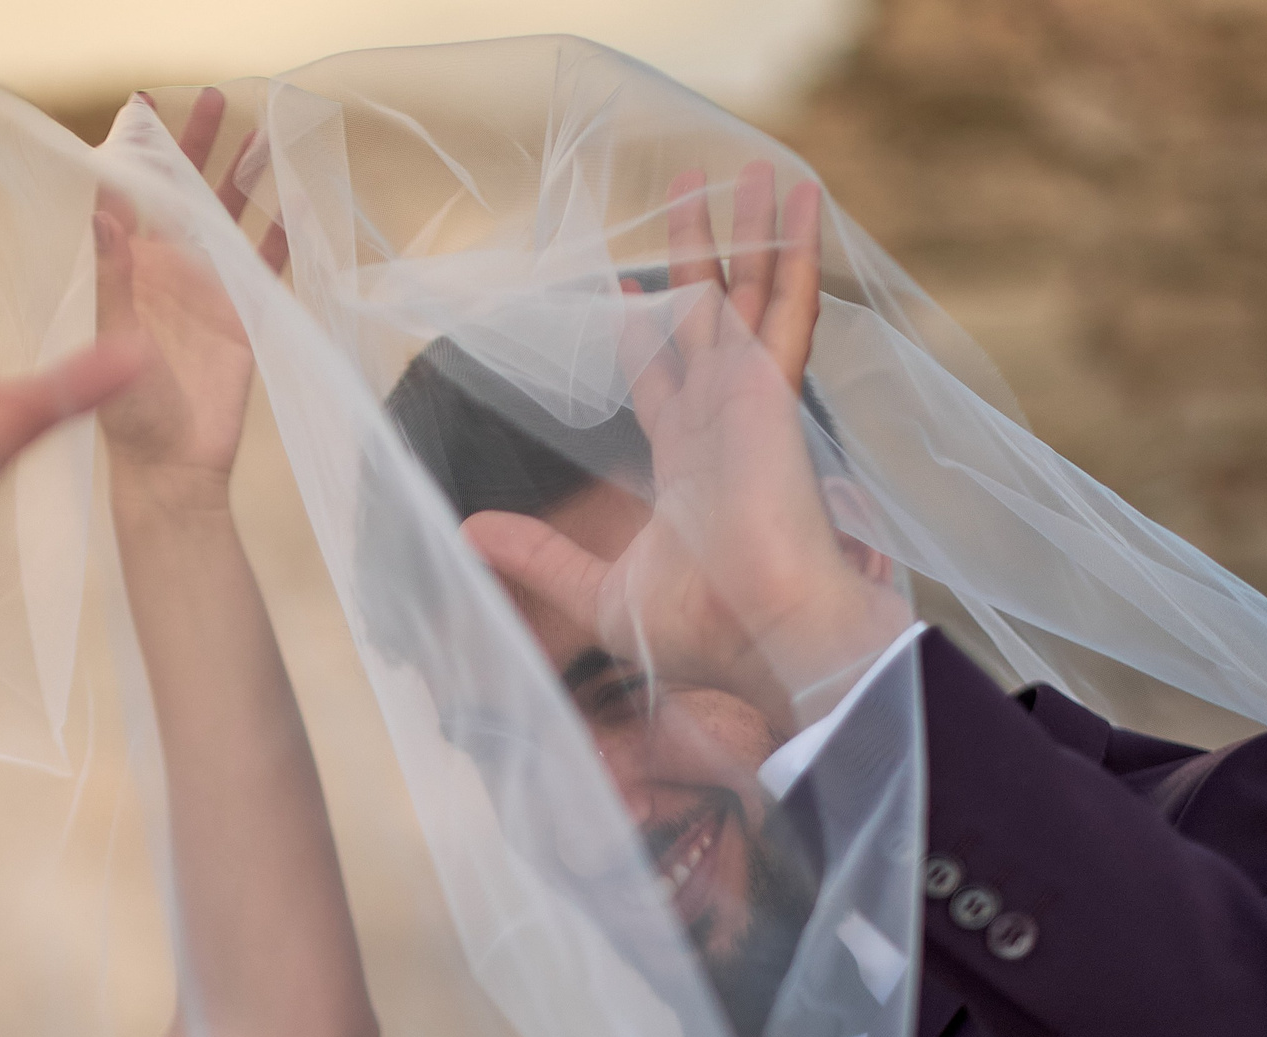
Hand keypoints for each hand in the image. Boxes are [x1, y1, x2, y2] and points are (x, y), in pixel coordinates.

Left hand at [95, 89, 285, 505]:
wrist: (174, 468)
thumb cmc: (129, 415)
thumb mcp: (112, 341)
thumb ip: (113, 279)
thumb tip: (103, 213)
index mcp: (129, 272)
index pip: (128, 197)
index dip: (133, 152)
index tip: (141, 108)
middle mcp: (168, 271)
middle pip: (183, 193)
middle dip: (196, 147)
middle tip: (212, 99)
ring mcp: (208, 290)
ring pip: (229, 219)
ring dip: (244, 178)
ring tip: (264, 133)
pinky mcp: (244, 315)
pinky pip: (267, 263)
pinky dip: (283, 233)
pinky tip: (298, 200)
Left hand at [465, 162, 906, 733]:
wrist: (765, 640)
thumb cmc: (701, 631)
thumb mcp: (596, 590)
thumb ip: (539, 554)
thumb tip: (467, 533)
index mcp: (690, 464)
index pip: (662, 378)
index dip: (643, 330)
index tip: (625, 290)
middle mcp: (724, 422)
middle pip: (706, 315)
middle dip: (698, 254)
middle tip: (688, 191)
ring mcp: (752, 402)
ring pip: (748, 295)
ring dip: (748, 232)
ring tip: (746, 167)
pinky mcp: (774, 393)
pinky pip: (787, 310)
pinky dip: (794, 255)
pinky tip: (799, 201)